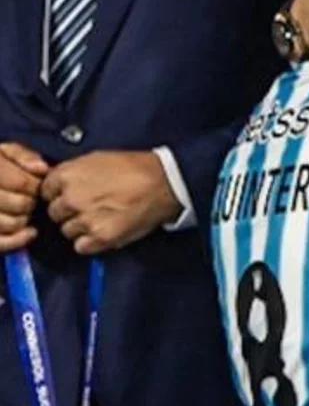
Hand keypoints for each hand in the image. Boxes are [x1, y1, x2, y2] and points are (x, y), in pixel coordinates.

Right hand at [0, 143, 49, 251]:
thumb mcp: (3, 151)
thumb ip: (22, 155)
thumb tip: (42, 168)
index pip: (22, 183)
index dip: (35, 185)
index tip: (35, 185)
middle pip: (20, 204)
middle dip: (31, 202)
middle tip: (30, 199)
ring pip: (11, 224)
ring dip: (25, 219)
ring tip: (25, 212)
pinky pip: (1, 242)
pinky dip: (18, 240)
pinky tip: (30, 232)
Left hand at [40, 151, 181, 254]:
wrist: (165, 183)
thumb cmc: (135, 168)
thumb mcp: (98, 159)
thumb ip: (75, 172)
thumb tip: (62, 184)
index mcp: (67, 175)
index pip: (46, 191)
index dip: (60, 194)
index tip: (72, 196)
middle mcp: (71, 198)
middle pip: (55, 213)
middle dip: (70, 211)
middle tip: (91, 207)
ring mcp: (85, 219)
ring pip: (67, 231)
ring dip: (81, 227)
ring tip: (102, 219)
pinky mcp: (100, 237)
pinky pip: (81, 247)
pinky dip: (91, 242)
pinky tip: (104, 231)